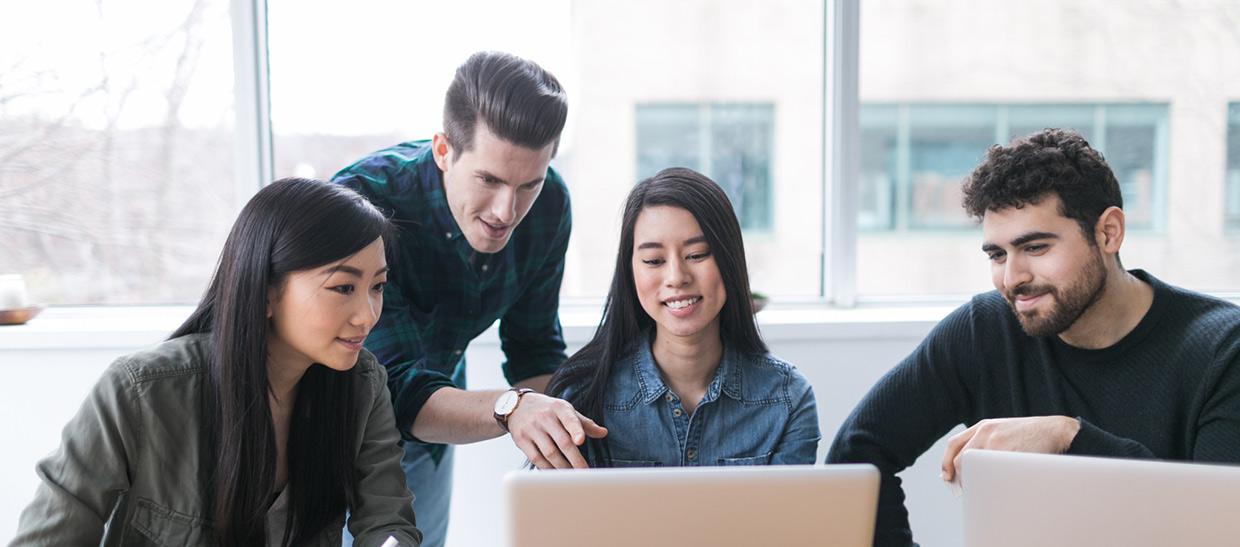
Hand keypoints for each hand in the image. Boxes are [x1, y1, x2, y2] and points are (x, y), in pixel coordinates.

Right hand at [506, 393, 607, 468]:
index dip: (576, 430)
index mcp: (559, 408)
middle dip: (575, 459)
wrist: (517, 405)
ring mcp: (531, 428)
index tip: (581, 441)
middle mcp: (545, 417)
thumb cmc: (547, 410)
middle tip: (584, 472)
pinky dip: (546, 468)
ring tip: (572, 475)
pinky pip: (535, 458)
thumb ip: (584, 423)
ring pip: (549, 452)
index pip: (570, 419)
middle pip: (562, 441)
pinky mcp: (521, 439)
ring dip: (562, 467)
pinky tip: (555, 473)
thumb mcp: (565, 410)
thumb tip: (603, 433)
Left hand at [940, 416, 1079, 480]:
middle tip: (967, 490)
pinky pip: (993, 475)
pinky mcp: (1008, 455)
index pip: (954, 444)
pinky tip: (995, 490)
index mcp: (983, 426)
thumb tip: (973, 467)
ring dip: (975, 483)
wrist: (1055, 430)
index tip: (947, 477)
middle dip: (961, 478)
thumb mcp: (1005, 430)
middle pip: (960, 460)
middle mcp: (985, 433)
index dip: (946, 462)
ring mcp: (996, 444)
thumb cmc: (1032, 434)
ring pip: (974, 469)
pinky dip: (991, 485)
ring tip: (982, 492)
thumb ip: (987, 442)